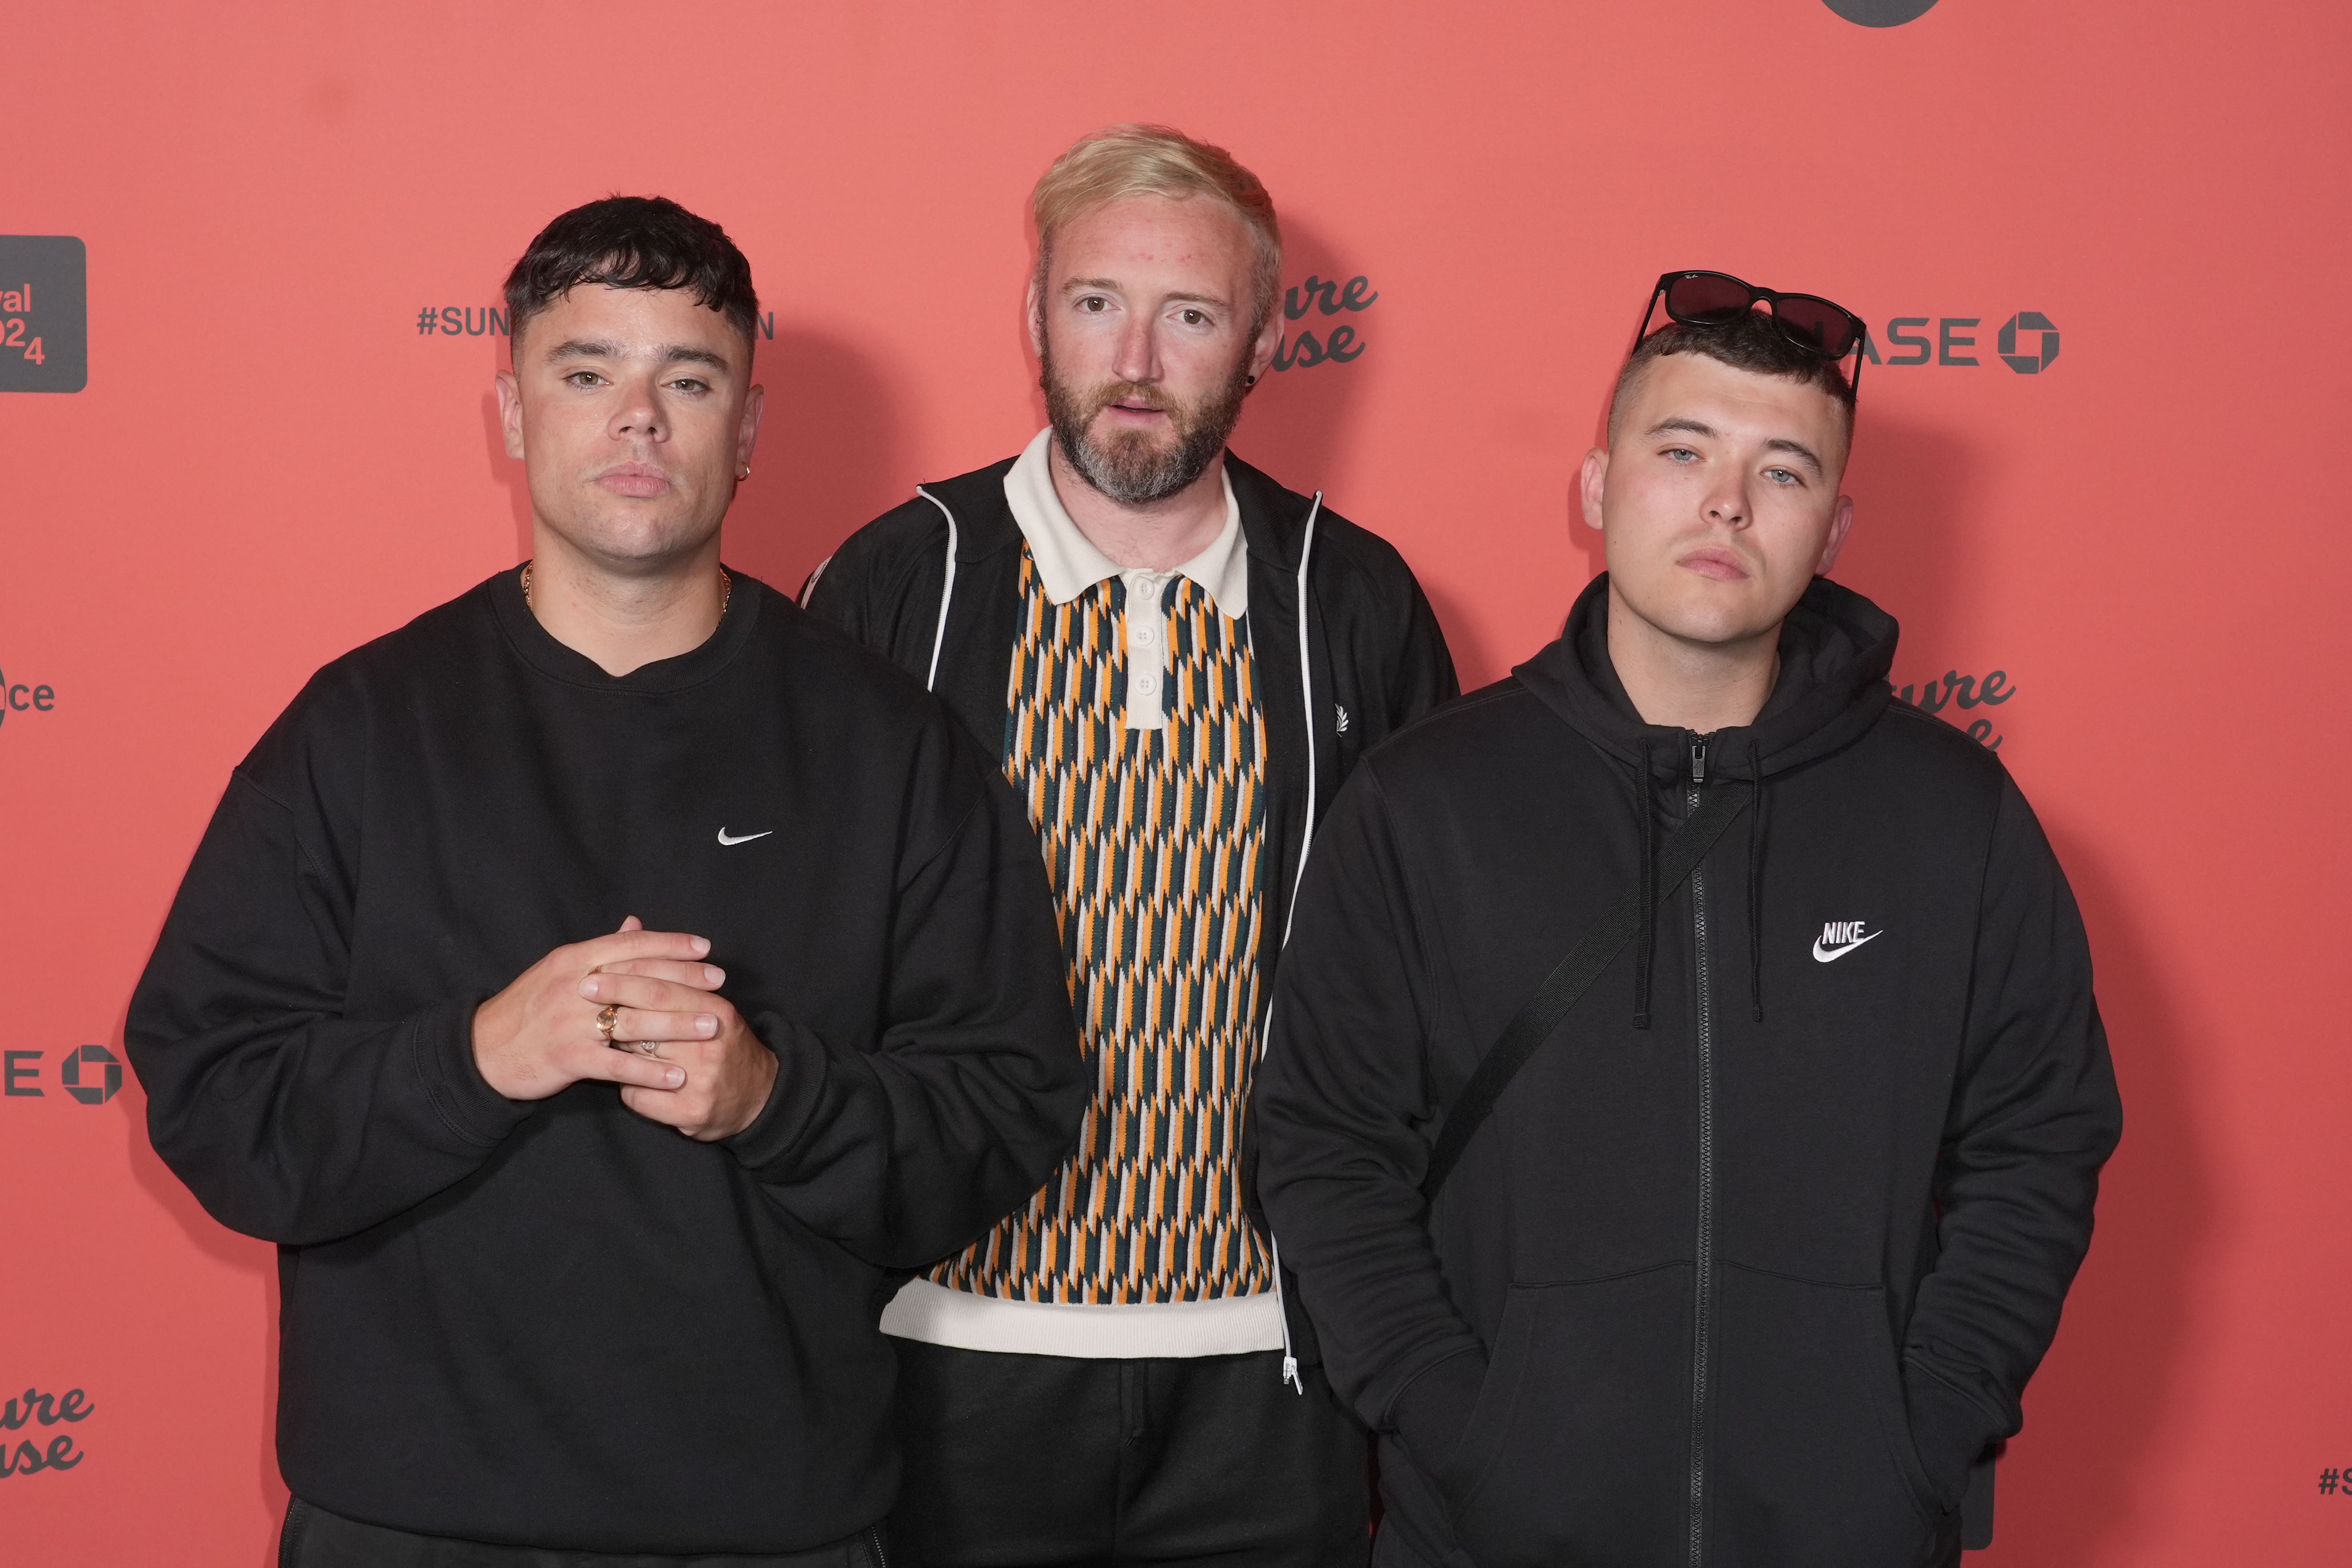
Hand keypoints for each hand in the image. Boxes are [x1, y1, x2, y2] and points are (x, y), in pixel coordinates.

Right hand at [472, 917, 718, 1101]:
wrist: (483, 1050)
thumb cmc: (527, 1009)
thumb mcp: (560, 970)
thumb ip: (601, 949)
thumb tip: (634, 923)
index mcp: (574, 960)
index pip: (630, 945)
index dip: (671, 944)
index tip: (705, 947)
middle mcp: (576, 986)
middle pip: (640, 978)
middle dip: (685, 979)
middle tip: (719, 981)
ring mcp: (572, 1023)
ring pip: (635, 1020)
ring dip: (678, 1023)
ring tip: (713, 1025)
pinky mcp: (569, 1058)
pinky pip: (618, 1066)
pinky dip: (649, 1072)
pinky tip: (677, 1077)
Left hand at [580, 964, 779, 1140]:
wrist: (756, 1096)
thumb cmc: (722, 1042)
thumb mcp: (705, 1003)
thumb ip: (667, 970)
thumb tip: (631, 925)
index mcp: (717, 1013)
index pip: (664, 990)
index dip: (626, 980)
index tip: (593, 972)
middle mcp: (712, 1044)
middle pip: (649, 1022)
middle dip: (611, 1006)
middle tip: (580, 992)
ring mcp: (702, 1081)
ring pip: (640, 1062)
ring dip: (613, 1049)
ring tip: (591, 1036)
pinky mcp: (691, 1112)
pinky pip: (641, 1098)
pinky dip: (626, 1087)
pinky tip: (622, 1079)